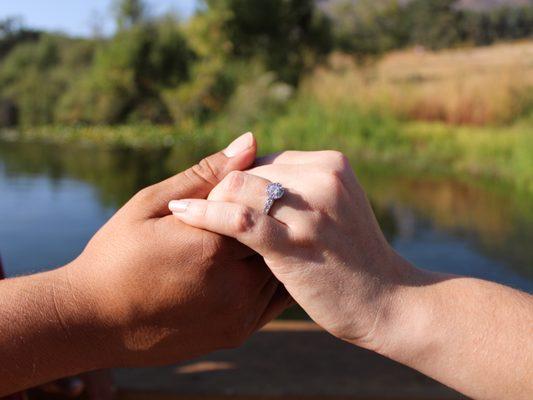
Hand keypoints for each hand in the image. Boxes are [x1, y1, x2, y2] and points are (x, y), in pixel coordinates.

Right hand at [62, 133, 288, 366]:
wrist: (94, 321)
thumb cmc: (117, 254)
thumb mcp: (151, 204)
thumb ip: (205, 175)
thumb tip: (251, 141)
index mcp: (212, 244)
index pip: (265, 206)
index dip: (262, 193)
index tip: (252, 186)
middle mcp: (233, 285)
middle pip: (279, 239)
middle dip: (272, 222)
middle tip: (258, 211)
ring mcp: (237, 315)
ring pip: (281, 270)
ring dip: (276, 250)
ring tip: (256, 236)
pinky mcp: (237, 334)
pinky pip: (274, 301)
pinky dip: (272, 279)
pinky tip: (252, 265)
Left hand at [169, 150, 409, 348]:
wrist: (389, 302)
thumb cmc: (355, 259)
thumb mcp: (336, 209)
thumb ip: (303, 187)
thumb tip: (258, 173)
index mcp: (331, 165)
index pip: (265, 160)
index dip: (238, 179)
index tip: (220, 199)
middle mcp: (322, 178)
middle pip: (248, 169)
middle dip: (221, 189)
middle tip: (199, 210)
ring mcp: (310, 210)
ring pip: (237, 186)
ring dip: (210, 200)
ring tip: (189, 216)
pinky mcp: (294, 242)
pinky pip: (237, 219)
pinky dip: (204, 214)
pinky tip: (182, 214)